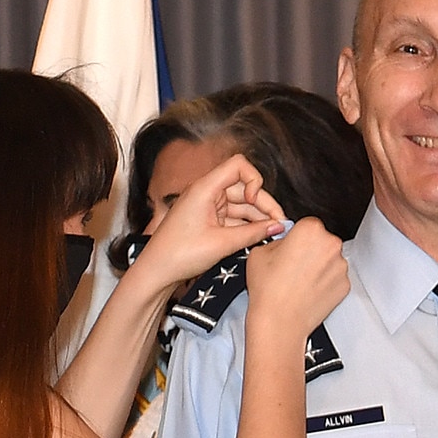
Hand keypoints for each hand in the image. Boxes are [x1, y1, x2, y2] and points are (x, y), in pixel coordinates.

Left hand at [127, 153, 287, 296]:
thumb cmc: (180, 255)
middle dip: (263, 205)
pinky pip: (234, 218)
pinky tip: (260, 238)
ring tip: (274, 234)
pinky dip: (247, 227)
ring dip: (258, 218)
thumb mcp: (222, 244)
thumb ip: (254, 233)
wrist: (156, 272)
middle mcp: (207, 193)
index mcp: (205, 188)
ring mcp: (208, 207)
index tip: (256, 202)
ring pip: (241, 205)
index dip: (254, 180)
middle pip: (244, 188)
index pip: (238, 165)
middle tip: (280, 225)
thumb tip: (278, 226)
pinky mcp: (209, 221)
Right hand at [244, 217, 348, 339]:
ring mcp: (341, 266)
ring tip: (299, 281)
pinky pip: (334, 278)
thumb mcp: (260, 253)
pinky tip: (308, 290)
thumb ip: (278, 241)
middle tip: (293, 265)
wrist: (280, 322)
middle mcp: (330, 245)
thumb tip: (285, 242)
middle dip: (310, 250)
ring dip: (319, 266)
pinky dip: (325, 282)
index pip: (308, 224)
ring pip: (330, 259)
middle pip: (322, 240)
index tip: (291, 246)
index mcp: (311, 230)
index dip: (297, 236)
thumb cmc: (269, 290)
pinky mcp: (345, 285)